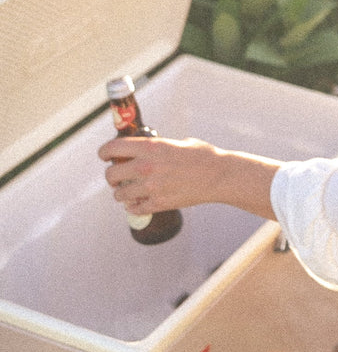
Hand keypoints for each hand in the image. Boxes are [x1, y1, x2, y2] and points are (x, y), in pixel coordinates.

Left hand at [99, 135, 281, 219]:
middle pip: (111, 175)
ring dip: (121, 194)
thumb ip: (157, 147)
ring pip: (119, 194)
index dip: (104, 153)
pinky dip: (133, 208)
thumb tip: (143, 149)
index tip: (105, 157)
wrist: (220, 176)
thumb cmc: (203, 156)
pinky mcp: (159, 203)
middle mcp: (147, 166)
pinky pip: (134, 209)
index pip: (112, 148)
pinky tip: (138, 203)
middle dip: (111, 177)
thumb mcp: (177, 142)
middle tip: (116, 177)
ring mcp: (152, 187)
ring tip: (127, 193)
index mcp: (150, 147)